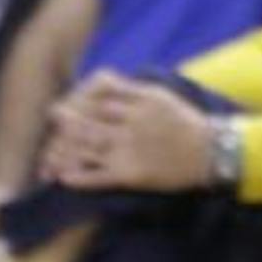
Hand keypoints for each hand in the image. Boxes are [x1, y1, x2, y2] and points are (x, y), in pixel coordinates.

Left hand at [53, 77, 213, 193]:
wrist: (209, 152)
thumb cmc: (185, 123)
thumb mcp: (162, 96)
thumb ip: (135, 91)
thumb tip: (108, 83)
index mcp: (142, 100)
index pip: (104, 94)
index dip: (84, 95)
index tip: (71, 97)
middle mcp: (133, 121)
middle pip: (92, 118)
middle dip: (70, 118)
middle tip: (53, 114)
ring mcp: (130, 148)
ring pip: (90, 146)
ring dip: (68, 148)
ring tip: (51, 150)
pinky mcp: (131, 174)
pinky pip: (99, 176)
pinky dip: (80, 177)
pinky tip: (64, 178)